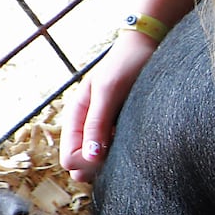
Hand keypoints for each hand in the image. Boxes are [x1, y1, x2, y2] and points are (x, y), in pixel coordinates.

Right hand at [59, 29, 160, 182]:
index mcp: (75, 116)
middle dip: (97, 166)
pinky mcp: (120, 128)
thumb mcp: (108, 92)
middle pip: (81, 165)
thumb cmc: (125, 65)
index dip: (86, 164)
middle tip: (120, 152)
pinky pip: (115, 152)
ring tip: (128, 147)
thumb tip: (89, 158)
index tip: (107, 154)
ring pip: (98, 162)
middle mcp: (86, 126)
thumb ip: (97, 123)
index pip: (69, 158)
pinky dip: (121, 155)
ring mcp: (103, 128)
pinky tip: (135, 145)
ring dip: (111, 162)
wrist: (146, 48)